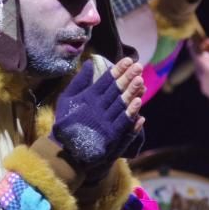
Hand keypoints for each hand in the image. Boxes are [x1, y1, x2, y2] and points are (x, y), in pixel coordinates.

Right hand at [51, 58, 145, 178]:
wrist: (67, 150)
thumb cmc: (67, 121)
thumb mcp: (67, 99)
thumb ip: (79, 81)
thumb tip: (89, 63)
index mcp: (87, 98)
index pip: (105, 81)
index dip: (118, 70)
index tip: (128, 60)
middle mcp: (96, 108)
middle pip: (115, 90)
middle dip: (127, 77)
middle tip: (138, 66)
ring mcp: (104, 121)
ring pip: (121, 103)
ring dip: (131, 91)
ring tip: (141, 79)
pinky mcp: (111, 134)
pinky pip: (122, 121)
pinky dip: (130, 111)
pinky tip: (138, 101)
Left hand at [189, 38, 208, 104]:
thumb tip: (204, 54)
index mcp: (205, 66)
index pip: (196, 55)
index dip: (193, 48)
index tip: (190, 42)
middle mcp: (200, 75)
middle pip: (198, 64)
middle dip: (201, 59)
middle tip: (206, 55)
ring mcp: (202, 83)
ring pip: (200, 72)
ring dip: (205, 68)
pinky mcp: (204, 90)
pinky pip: (204, 80)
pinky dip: (207, 77)